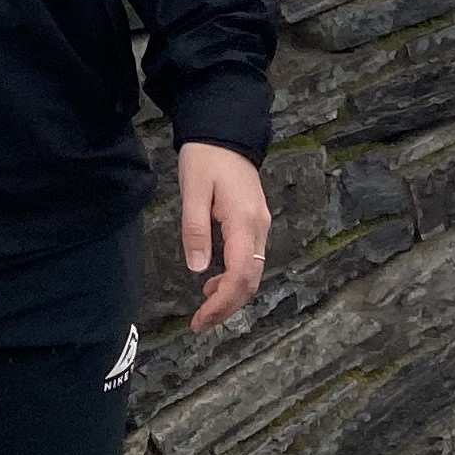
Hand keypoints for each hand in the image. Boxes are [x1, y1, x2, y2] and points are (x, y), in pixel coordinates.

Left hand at [175, 142, 272, 333]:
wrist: (225, 132)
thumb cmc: (205, 158)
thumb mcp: (193, 189)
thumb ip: (195, 229)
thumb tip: (199, 269)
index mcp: (244, 222)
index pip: (240, 275)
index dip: (221, 304)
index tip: (200, 320)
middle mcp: (259, 228)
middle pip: (250, 281)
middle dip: (227, 306)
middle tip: (200, 322)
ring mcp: (261, 226)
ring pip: (253, 273)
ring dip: (231, 294)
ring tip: (204, 304)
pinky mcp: (256, 223)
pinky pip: (250, 260)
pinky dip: (235, 278)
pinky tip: (214, 280)